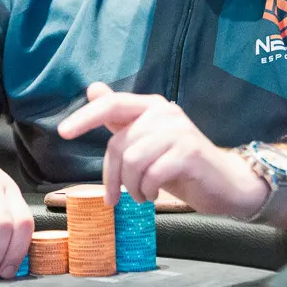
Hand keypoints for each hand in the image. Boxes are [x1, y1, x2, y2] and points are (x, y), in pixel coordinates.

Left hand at [57, 83, 267, 217]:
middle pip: (119, 144)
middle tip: (114, 198)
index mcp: (152, 106)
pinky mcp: (189, 152)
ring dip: (133, 188)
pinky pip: (151, 174)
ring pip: (133, 161)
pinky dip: (147, 191)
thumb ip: (121, 118)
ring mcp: (178, 130)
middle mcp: (165, 112)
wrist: (224, 183)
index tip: (63, 132)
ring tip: (143, 195)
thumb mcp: (146, 142)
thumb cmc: (180, 164)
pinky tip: (155, 195)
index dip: (86, 116)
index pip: (113, 105)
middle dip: (113, 177)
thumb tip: (93, 89)